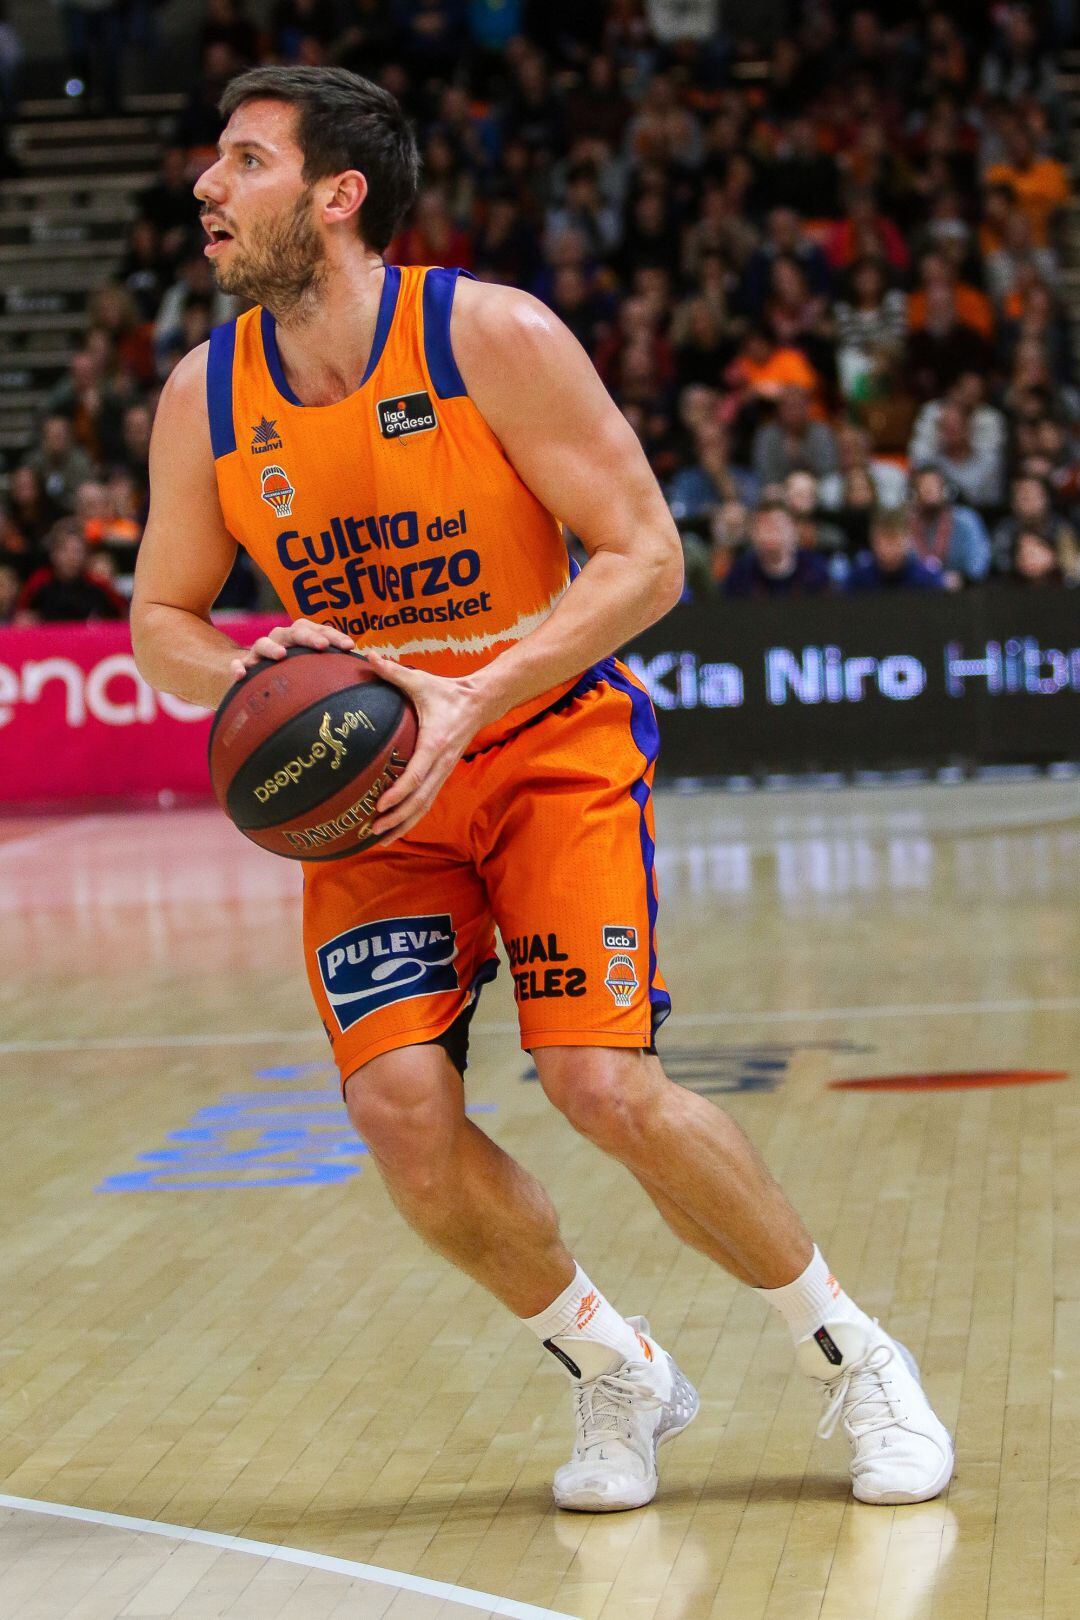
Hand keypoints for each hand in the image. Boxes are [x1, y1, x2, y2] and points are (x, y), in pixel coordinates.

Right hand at [229, 618, 354, 681]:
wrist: (255, 679)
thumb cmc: (294, 674)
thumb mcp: (314, 670)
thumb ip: (334, 670)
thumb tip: (368, 674)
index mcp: (300, 638)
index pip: (318, 630)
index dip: (334, 636)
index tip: (350, 646)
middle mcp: (281, 640)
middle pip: (294, 631)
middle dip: (308, 636)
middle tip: (321, 646)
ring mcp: (259, 653)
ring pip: (263, 643)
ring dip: (272, 647)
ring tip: (281, 655)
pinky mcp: (243, 666)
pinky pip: (238, 664)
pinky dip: (238, 667)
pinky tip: (241, 676)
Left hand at [363, 649, 490, 844]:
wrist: (480, 703)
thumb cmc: (448, 693)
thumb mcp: (421, 681)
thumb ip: (393, 672)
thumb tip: (369, 656)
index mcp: (435, 744)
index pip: (416, 775)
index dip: (398, 793)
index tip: (380, 805)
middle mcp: (441, 764)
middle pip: (419, 801)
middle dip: (396, 818)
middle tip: (371, 829)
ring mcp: (443, 773)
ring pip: (424, 807)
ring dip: (402, 824)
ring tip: (378, 838)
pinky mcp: (442, 776)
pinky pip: (426, 802)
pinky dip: (410, 818)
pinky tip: (393, 828)